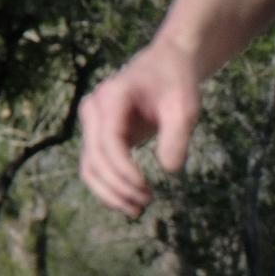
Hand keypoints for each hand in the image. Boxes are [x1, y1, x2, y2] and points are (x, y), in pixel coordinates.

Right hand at [79, 41, 200, 215]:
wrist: (166, 66)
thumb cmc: (176, 83)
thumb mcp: (185, 106)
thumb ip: (177, 136)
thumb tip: (169, 170)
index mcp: (112, 97)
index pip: (108, 141)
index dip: (123, 170)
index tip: (145, 188)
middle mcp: (94, 109)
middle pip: (95, 159)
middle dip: (118, 187)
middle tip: (147, 203)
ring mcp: (91, 123)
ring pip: (90, 168)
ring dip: (110, 193)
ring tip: (138, 209)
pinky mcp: (97, 136)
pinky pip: (96, 167)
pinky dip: (109, 187)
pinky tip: (130, 201)